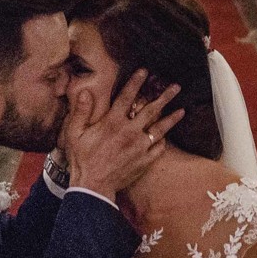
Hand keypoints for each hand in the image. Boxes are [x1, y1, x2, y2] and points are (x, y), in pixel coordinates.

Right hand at [63, 69, 182, 198]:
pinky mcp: (144, 161)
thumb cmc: (81, 159)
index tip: (145, 71)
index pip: (127, 97)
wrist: (93, 186)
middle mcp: (129, 132)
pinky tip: (166, 137)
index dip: (136, 82)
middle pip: (151, 110)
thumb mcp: (74, 133)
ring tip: (182, 110)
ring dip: (172, 118)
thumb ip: (80, 112)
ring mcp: (140, 146)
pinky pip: (159, 148)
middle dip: (164, 96)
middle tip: (176, 87)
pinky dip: (163, 141)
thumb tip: (85, 92)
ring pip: (160, 128)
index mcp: (112, 122)